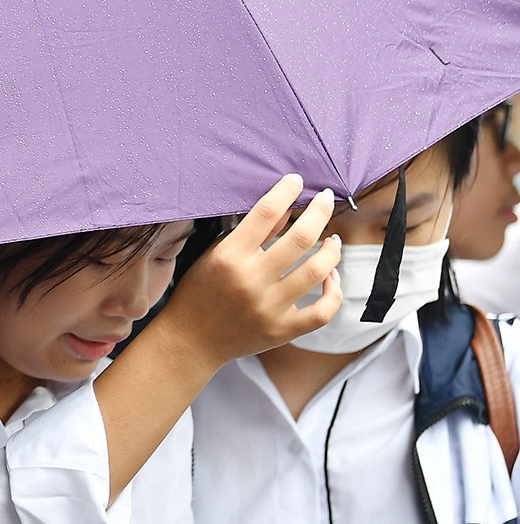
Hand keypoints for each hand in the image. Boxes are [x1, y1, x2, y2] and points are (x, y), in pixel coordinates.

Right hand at [156, 176, 343, 369]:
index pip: (267, 212)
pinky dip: (334, 291)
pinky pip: (323, 311)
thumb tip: (287, 210)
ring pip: (318, 270)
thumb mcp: (214, 256)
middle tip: (326, 200)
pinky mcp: (281, 330)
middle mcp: (250, 281)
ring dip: (332, 248)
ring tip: (332, 240)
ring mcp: (268, 308)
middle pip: (302, 237)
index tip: (296, 181)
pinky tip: (330, 277)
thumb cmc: (199, 294)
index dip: (287, 190)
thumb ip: (251, 234)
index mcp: (229, 258)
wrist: (189, 342)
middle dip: (321, 210)